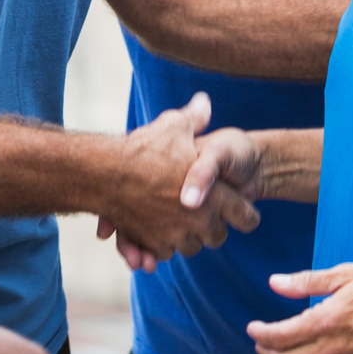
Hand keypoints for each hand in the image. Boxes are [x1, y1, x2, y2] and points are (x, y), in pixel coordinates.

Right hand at [98, 94, 260, 270]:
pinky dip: (164, 245)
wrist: (106, 173)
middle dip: (213, 228)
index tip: (245, 212)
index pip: (246, 216)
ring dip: (188, 237)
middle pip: (217, 237)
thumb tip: (204, 100)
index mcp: (215, 195)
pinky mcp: (152, 244)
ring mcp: (175, 234)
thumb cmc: (144, 149)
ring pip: (191, 247)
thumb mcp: (174, 127)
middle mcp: (199, 220)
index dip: (246, 214)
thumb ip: (195, 117)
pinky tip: (161, 229)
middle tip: (207, 215)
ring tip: (182, 221)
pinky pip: (165, 253)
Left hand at [247, 264, 352, 353]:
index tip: (252, 327)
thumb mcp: (346, 273)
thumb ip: (307, 282)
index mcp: (330, 319)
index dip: (261, 334)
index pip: (282, 336)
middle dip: (266, 352)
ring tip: (277, 350)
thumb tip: (275, 283)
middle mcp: (336, 347)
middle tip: (260, 340)